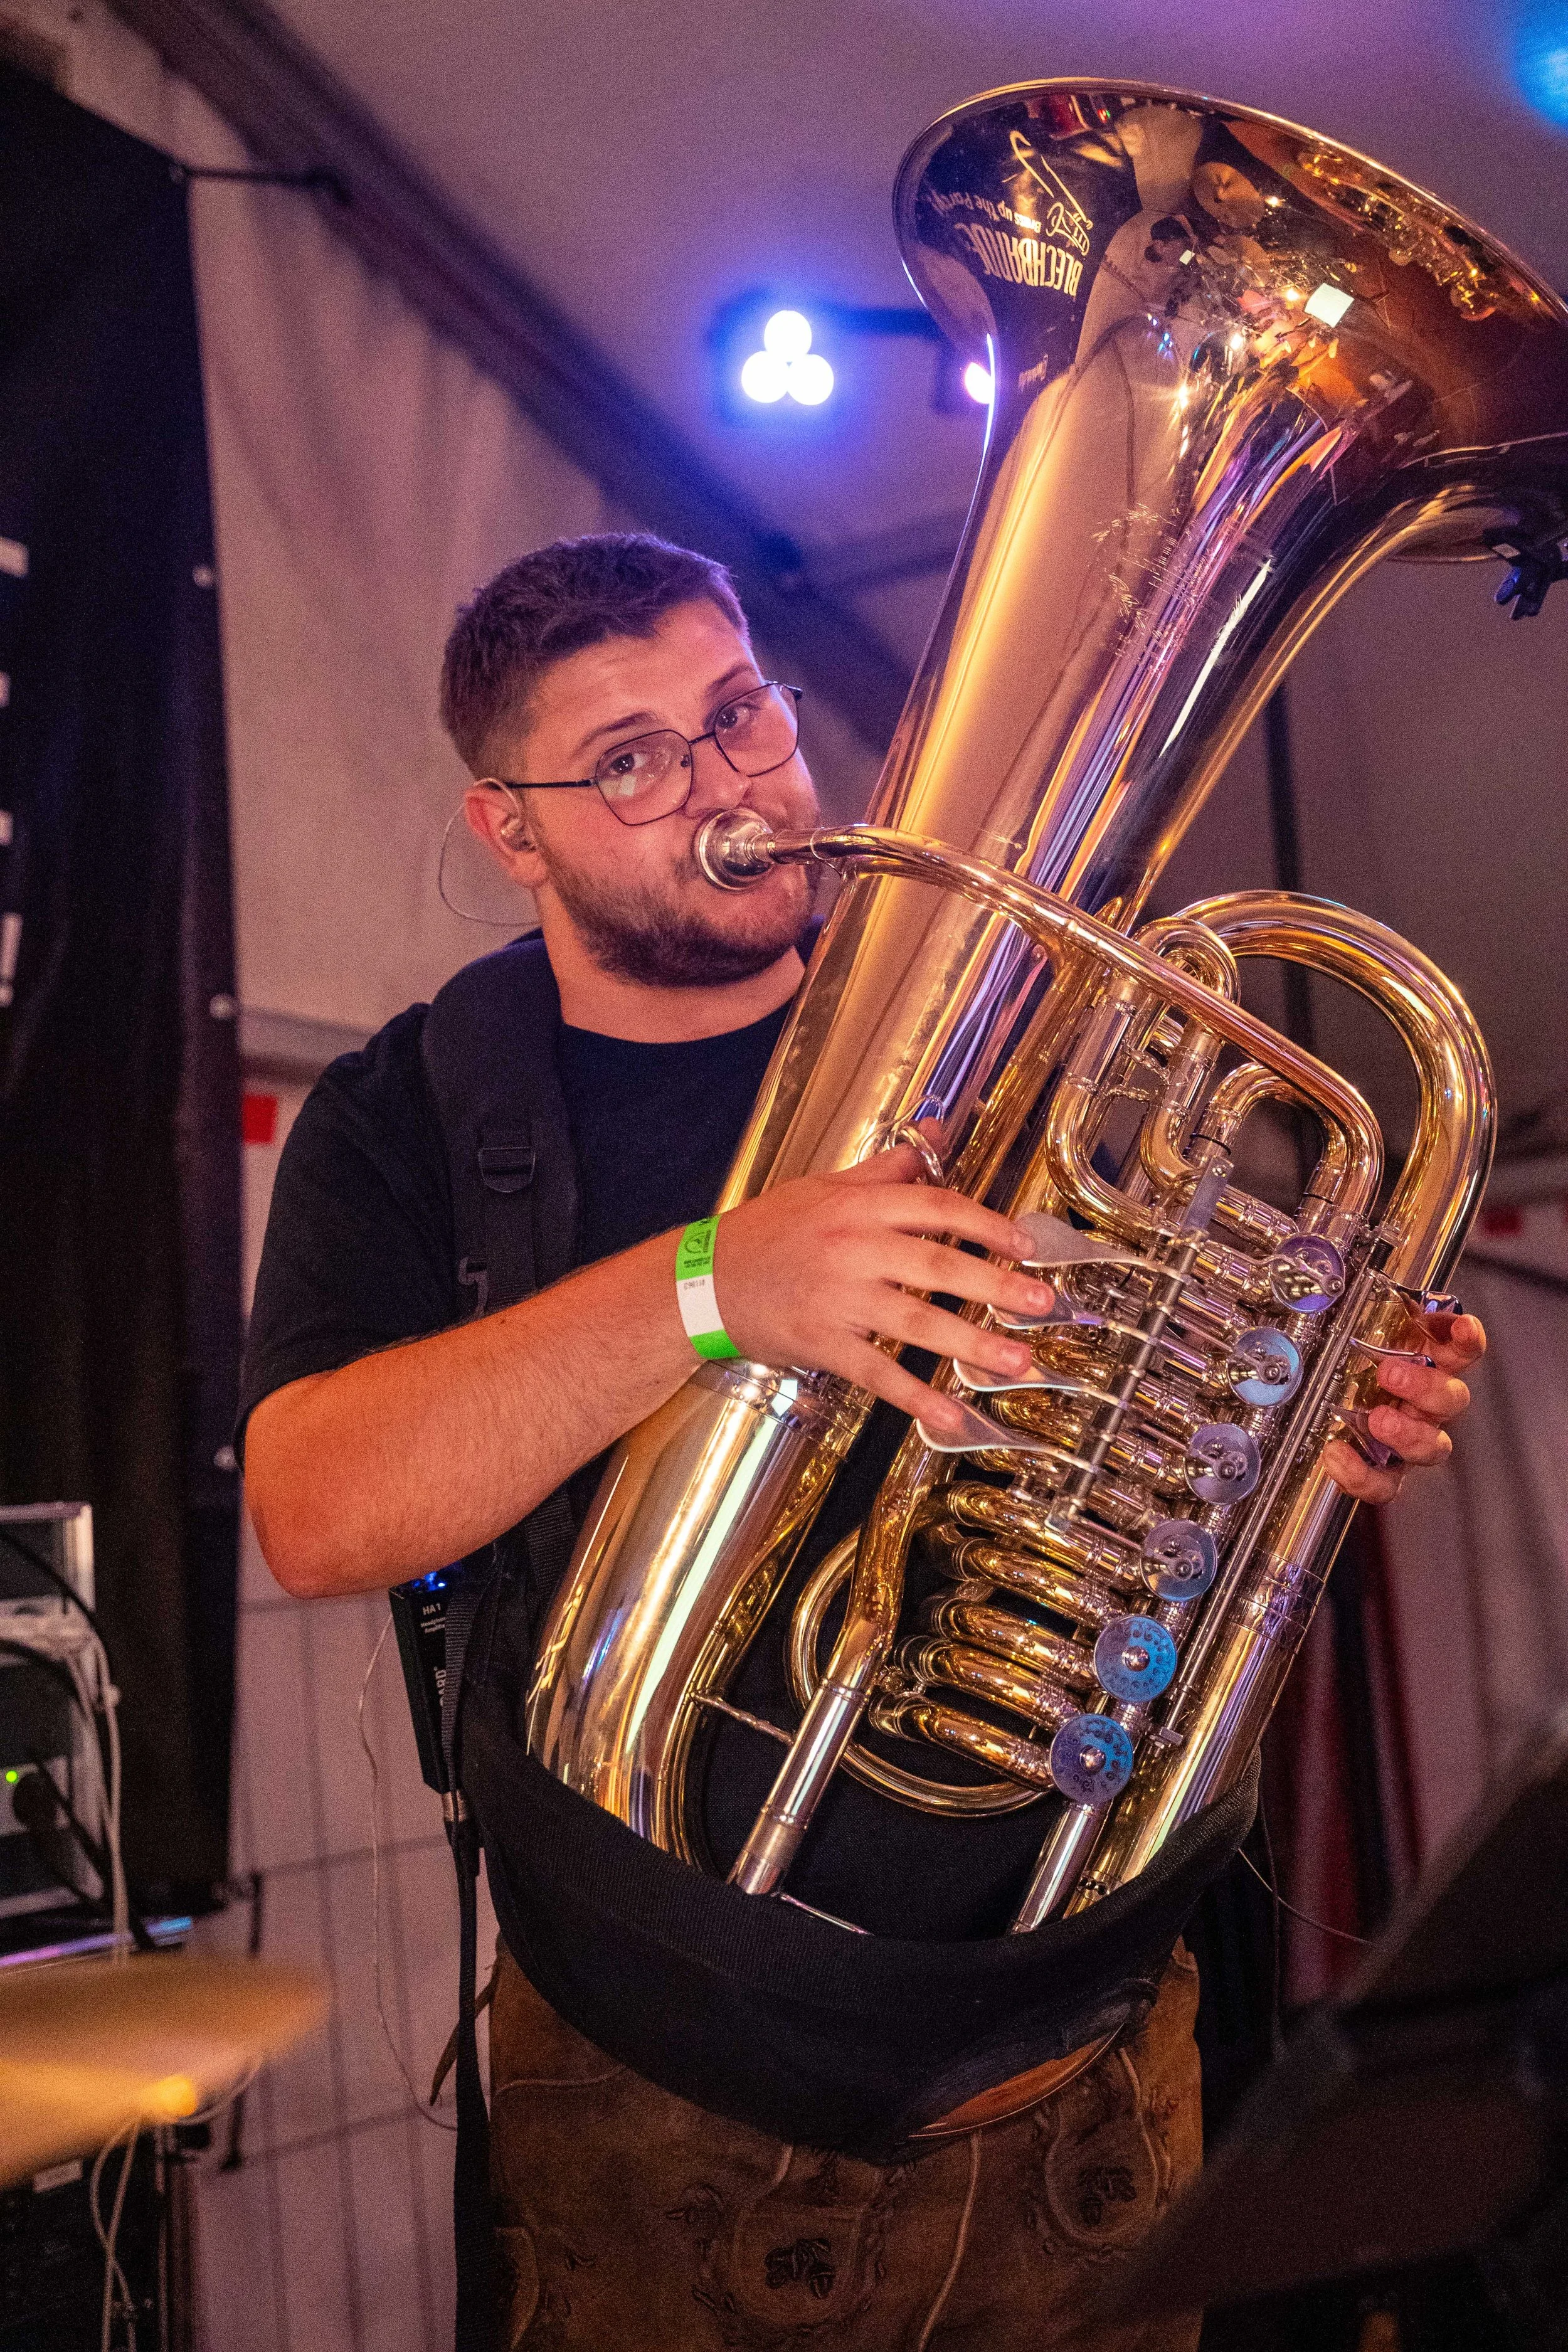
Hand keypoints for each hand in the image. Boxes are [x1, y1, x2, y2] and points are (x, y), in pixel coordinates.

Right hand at [713, 1144, 1053, 1437]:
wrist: (701, 1281)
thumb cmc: (767, 1232)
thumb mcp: (823, 1187)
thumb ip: (884, 1169)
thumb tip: (936, 1135)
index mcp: (857, 1206)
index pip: (935, 1207)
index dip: (986, 1224)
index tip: (1026, 1245)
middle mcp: (850, 1248)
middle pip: (935, 1264)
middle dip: (995, 1284)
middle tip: (1042, 1302)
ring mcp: (835, 1298)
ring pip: (914, 1321)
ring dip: (971, 1342)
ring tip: (1017, 1360)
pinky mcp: (820, 1342)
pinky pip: (876, 1373)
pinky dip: (915, 1396)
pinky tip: (951, 1415)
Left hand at [1324, 1308, 1485, 1505]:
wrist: (1321, 1418)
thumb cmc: (1346, 1367)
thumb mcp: (1352, 1337)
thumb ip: (1368, 1317)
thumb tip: (1364, 1284)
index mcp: (1426, 1364)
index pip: (1462, 1349)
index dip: (1467, 1339)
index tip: (1462, 1328)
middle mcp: (1426, 1404)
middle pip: (1451, 1399)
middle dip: (1426, 1387)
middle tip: (1391, 1374)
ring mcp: (1410, 1439)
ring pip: (1433, 1446)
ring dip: (1408, 1434)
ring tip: (1377, 1420)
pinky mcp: (1387, 1472)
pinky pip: (1386, 1484)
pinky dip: (1362, 1474)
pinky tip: (1336, 1455)